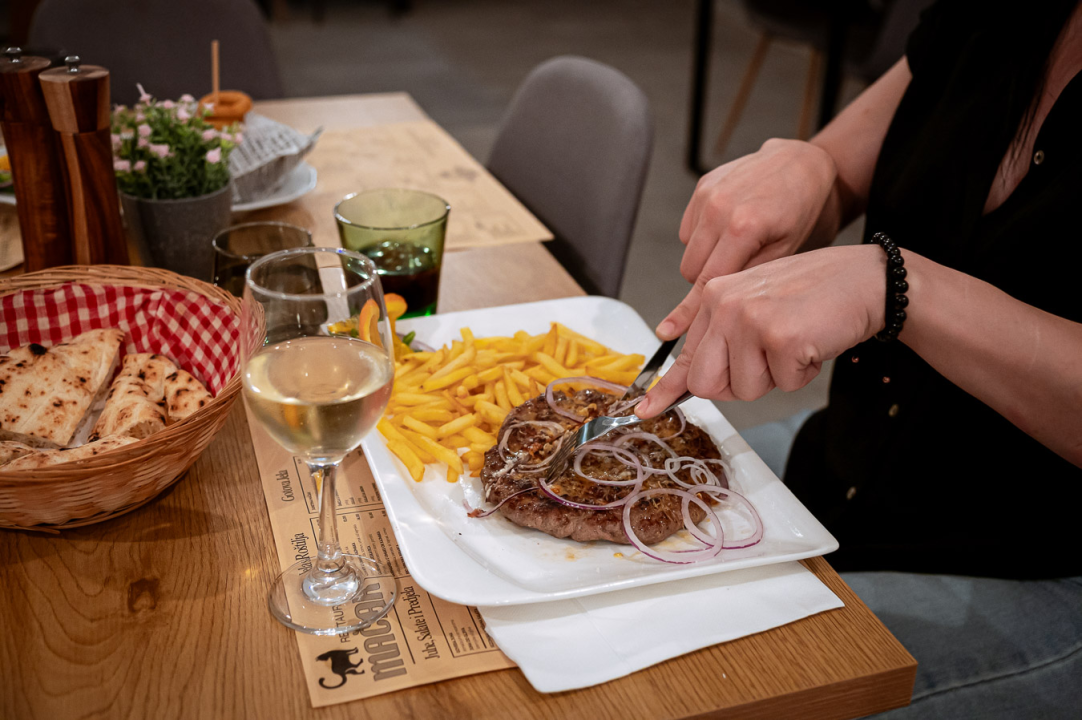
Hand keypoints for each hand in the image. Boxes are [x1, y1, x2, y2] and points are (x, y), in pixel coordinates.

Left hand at [638, 245, 885, 415]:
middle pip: (707, 382)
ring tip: (794, 342)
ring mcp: (750, 320)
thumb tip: (694, 380)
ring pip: (745, 389)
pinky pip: (782, 384)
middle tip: (766, 362)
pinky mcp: (779, 338)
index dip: (666, 387)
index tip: (646, 409)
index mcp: (716, 295)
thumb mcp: (758, 303)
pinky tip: (811, 343)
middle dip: (737, 384)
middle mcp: (725, 304)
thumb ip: (725, 335)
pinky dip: (801, 373)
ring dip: (775, 377)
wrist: (866, 279)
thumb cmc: (815, 293)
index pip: (685, 352)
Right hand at [657, 139, 838, 339]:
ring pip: (688, 250)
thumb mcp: (785, 253)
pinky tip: (730, 227)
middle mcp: (718, 206)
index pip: (706, 282)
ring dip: (706, 257)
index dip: (690, 311)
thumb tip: (716, 311)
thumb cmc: (803, 209)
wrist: (804, 163)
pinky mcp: (702, 185)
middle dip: (708, 280)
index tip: (668, 332)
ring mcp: (707, 193)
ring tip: (738, 246)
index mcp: (742, 227)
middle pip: (690, 269)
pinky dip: (704, 235)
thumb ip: (746, 282)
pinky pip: (689, 228)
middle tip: (738, 275)